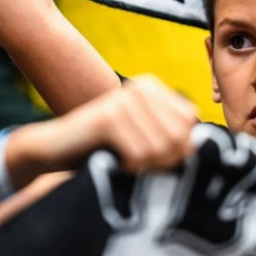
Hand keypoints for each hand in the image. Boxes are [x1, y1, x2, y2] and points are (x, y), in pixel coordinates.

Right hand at [67, 75, 198, 172]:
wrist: (56, 148)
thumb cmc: (104, 147)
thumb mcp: (141, 135)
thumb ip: (171, 135)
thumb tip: (199, 145)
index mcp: (152, 87)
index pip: (191, 121)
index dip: (182, 148)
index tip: (160, 159)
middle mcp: (141, 88)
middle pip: (180, 135)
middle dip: (166, 160)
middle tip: (144, 166)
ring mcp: (124, 100)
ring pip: (162, 147)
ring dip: (147, 166)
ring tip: (129, 165)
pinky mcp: (109, 117)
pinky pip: (140, 154)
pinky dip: (132, 168)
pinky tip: (117, 163)